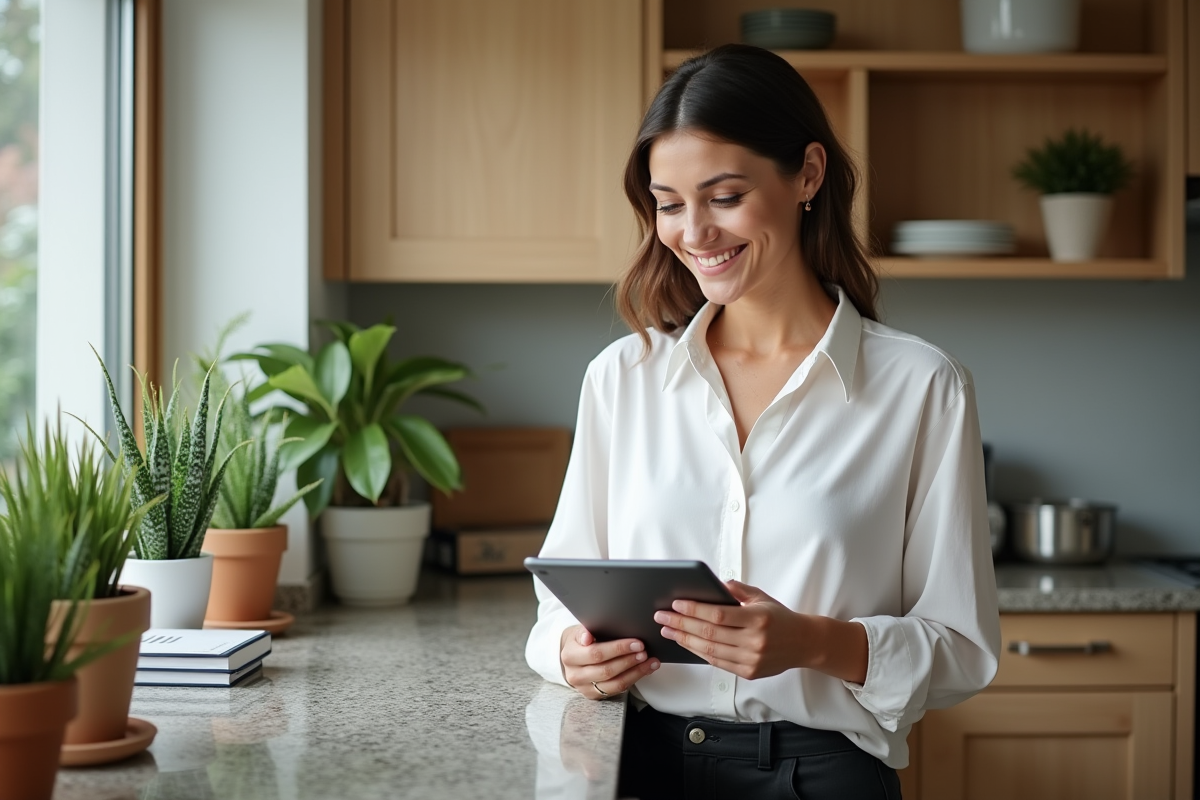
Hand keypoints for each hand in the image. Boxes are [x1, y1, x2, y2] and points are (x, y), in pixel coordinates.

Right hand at [559, 624, 660, 699]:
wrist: (572, 656)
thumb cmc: (580, 641)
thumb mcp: (578, 631)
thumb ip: (584, 632)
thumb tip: (587, 636)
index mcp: (570, 656)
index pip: (596, 654)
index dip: (618, 649)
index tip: (636, 643)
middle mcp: (575, 675)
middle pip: (606, 671)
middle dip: (629, 661)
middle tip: (644, 652)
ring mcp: (585, 688)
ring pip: (615, 683)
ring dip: (635, 672)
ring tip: (649, 662)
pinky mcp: (594, 695)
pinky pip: (618, 690)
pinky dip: (634, 679)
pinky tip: (644, 669)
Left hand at [654, 580, 867, 682]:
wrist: (805, 643)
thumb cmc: (780, 617)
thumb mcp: (761, 597)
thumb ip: (737, 590)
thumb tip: (713, 584)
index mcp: (758, 618)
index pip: (718, 615)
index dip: (694, 610)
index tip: (676, 603)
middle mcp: (754, 641)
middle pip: (709, 634)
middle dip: (682, 624)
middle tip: (662, 616)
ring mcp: (751, 659)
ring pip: (710, 651)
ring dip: (685, 640)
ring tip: (668, 630)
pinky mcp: (749, 672)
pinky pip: (718, 662)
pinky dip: (699, 653)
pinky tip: (686, 643)